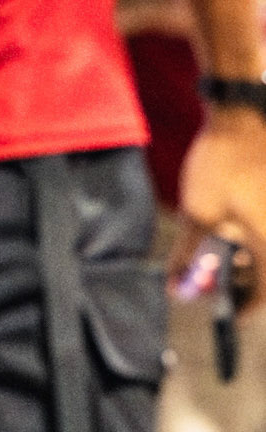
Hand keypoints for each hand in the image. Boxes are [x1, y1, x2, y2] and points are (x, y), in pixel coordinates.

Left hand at [172, 107, 265, 313]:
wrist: (241, 117)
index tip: (227, 315)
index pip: (264, 296)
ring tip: (221, 255)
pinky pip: (265, 229)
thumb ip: (187, 255)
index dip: (244, 308)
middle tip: (217, 282)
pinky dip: (252, 238)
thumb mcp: (197, 212)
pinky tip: (233, 229)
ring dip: (248, 260)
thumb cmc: (222, 165)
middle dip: (243, 283)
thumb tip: (175, 288)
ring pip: (265, 250)